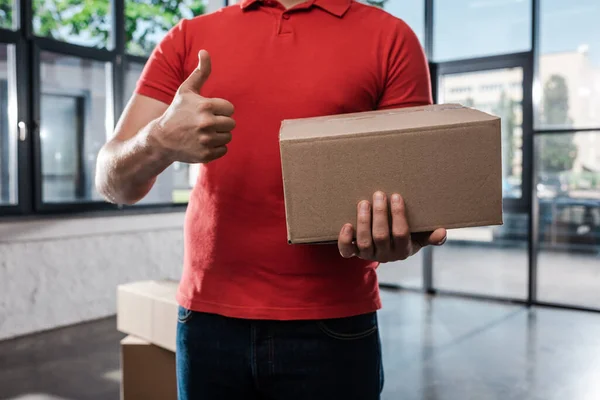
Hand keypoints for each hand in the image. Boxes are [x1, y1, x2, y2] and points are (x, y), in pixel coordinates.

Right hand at [151, 49, 234, 163]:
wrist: (161, 139)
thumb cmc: (177, 112)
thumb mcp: (186, 90)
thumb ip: (200, 72)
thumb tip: (205, 51)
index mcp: (206, 106)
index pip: (230, 109)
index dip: (221, 110)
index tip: (208, 112)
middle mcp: (206, 123)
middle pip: (231, 124)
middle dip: (221, 123)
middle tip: (206, 123)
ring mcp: (206, 140)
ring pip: (228, 137)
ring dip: (219, 136)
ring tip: (203, 133)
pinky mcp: (206, 155)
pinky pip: (224, 150)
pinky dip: (216, 148)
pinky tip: (203, 143)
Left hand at [338, 192, 446, 262]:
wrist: (384, 249)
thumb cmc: (404, 238)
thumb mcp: (419, 238)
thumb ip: (430, 236)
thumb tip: (443, 233)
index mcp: (403, 250)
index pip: (401, 234)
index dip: (398, 215)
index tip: (396, 196)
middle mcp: (385, 255)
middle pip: (380, 236)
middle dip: (379, 214)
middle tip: (378, 194)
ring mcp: (368, 255)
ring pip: (364, 242)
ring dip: (363, 221)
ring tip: (364, 203)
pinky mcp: (354, 254)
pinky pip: (347, 251)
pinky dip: (345, 239)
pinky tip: (346, 224)